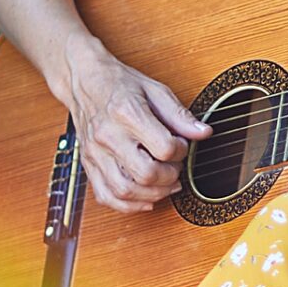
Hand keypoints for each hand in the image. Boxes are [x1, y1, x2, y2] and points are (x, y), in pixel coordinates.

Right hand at [61, 41, 210, 214]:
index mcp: (126, 113)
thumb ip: (179, 115)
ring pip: (125, 190)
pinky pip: (106, 196)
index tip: (181, 145)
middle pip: (145, 174)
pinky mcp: (88, 164)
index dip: (181, 150)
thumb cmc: (120, 83)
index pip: (164, 147)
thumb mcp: (155, 90)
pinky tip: (144, 199)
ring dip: (152, 195)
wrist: (84, 81)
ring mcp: (95, 152)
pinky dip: (128, 205)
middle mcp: (108, 135)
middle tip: (175, 167)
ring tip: (165, 185)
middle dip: (170, 176)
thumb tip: (203, 133)